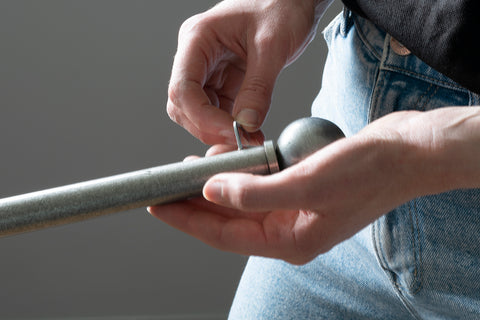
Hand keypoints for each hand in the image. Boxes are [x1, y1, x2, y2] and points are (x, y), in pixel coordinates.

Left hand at [149, 108, 479, 263]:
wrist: (406, 152)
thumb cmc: (368, 172)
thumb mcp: (308, 183)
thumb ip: (256, 192)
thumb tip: (213, 191)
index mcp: (290, 239)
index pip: (224, 234)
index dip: (187, 220)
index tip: (158, 205)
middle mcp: (289, 229)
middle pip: (228, 220)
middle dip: (195, 203)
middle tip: (165, 186)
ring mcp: (295, 209)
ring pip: (242, 202)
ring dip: (216, 186)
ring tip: (190, 168)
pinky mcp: (301, 189)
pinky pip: (259, 186)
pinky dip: (241, 174)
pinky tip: (227, 161)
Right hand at [166, 0, 331, 144]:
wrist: (294, 1)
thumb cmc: (281, 7)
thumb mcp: (273, 46)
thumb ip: (258, 88)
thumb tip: (246, 125)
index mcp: (198, 38)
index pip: (183, 88)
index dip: (203, 118)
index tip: (233, 133)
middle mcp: (196, 55)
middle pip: (183, 105)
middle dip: (207, 127)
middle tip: (239, 142)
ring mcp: (207, 70)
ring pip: (196, 112)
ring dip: (217, 130)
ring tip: (248, 139)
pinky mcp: (222, 81)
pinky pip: (217, 110)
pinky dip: (229, 125)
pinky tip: (249, 131)